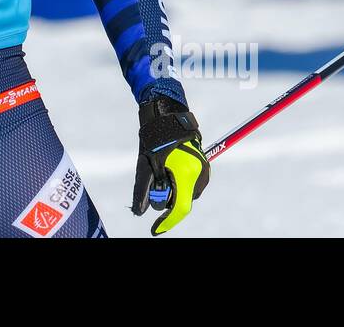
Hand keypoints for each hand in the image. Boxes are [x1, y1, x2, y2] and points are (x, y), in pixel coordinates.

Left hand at [131, 96, 209, 235]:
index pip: (180, 208)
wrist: (169, 113)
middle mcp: (199, 174)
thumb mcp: (146, 164)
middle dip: (167, 198)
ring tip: (162, 168)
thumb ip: (143, 189)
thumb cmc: (155, 137)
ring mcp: (204, 170)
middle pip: (183, 201)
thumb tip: (139, 211)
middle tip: (155, 180)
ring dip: (173, 189)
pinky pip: (191, 183)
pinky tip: (169, 167)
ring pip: (187, 192)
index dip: (167, 222)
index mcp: (186, 174)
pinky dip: (179, 182)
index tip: (155, 229)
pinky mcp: (204, 165)